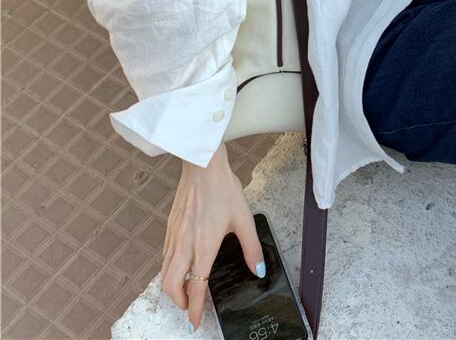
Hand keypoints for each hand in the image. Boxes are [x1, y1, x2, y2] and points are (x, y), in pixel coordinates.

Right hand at [160, 142, 266, 332]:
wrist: (202, 166)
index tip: (195, 323)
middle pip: (171, 286)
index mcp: (204, 246)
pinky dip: (169, 269)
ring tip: (185, 290)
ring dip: (172, 287)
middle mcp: (185, 244)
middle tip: (190, 307)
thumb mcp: (244, 218)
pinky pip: (164, 255)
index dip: (195, 308)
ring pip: (164, 272)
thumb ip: (250, 247)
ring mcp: (174, 235)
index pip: (197, 286)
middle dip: (179, 303)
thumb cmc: (222, 188)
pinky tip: (179, 265)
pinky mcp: (170, 226)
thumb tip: (257, 269)